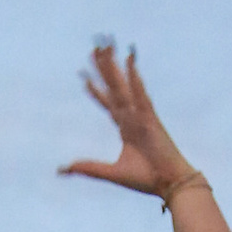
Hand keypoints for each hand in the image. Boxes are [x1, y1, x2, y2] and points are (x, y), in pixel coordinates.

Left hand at [60, 41, 205, 204]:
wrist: (169, 184)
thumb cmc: (146, 179)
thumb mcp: (111, 173)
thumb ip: (88, 168)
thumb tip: (62, 169)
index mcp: (125, 127)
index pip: (107, 102)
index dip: (95, 89)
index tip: (84, 74)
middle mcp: (132, 116)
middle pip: (114, 86)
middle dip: (104, 67)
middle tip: (95, 47)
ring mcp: (141, 115)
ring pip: (123, 85)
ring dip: (115, 66)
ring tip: (107, 47)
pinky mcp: (150, 117)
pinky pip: (140, 93)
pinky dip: (134, 77)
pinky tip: (129, 61)